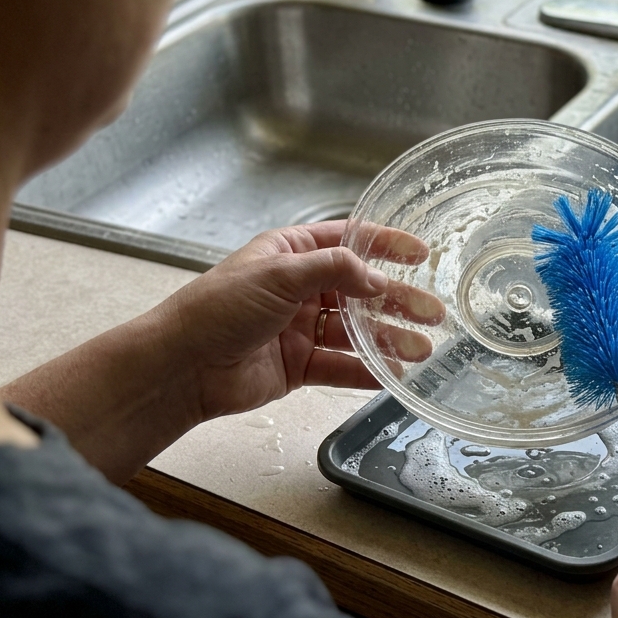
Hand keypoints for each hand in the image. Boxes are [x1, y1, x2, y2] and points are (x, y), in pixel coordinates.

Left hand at [2, 221, 443, 482]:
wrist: (183, 367)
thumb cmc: (219, 309)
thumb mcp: (279, 274)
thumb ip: (334, 270)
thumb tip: (377, 277)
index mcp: (290, 254)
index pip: (348, 242)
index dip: (385, 245)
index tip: (421, 253)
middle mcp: (299, 289)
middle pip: (360, 291)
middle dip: (397, 301)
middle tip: (433, 312)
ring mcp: (300, 328)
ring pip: (356, 332)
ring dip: (389, 339)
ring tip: (422, 350)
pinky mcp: (298, 366)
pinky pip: (342, 366)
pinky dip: (368, 370)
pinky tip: (393, 375)